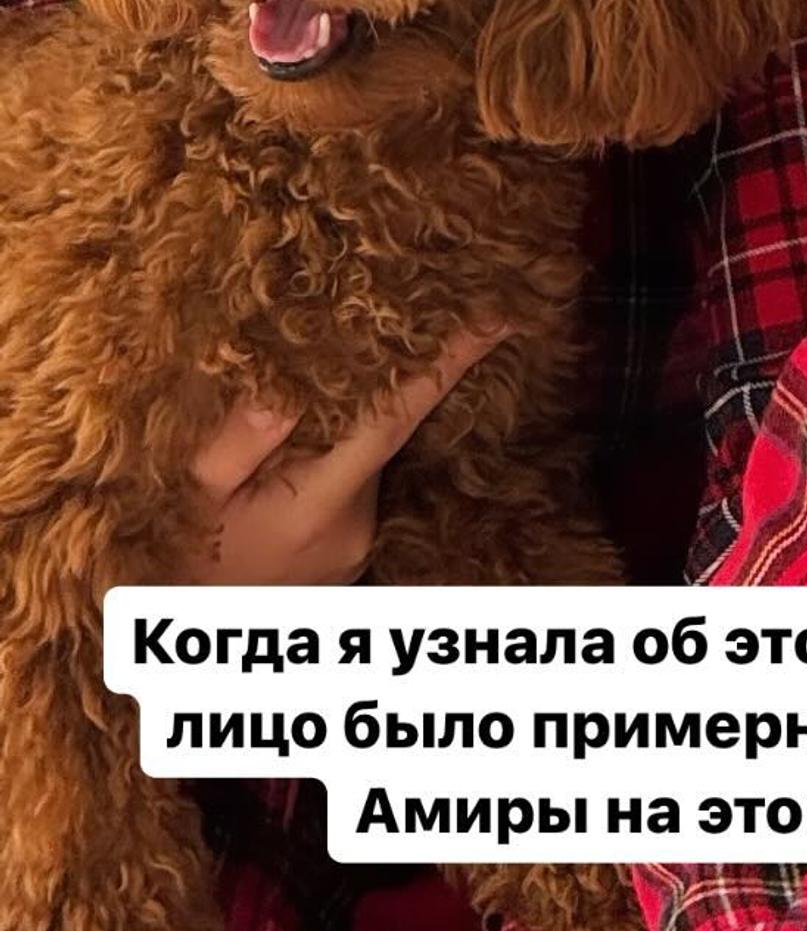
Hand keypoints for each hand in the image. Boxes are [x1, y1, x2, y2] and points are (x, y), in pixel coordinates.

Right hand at [179, 328, 506, 583]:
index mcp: (320, 507)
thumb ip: (239, 438)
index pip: (395, 421)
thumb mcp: (195, 493)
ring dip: (354, 414)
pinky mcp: (353, 544)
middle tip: (412, 304)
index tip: (497, 317)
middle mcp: (356, 524)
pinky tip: (317, 430)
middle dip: (389, 373)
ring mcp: (359, 538)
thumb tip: (280, 380)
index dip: (446, 364)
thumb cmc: (186, 558)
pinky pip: (358, 475)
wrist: (200, 626)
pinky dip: (346, 446)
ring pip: (367, 452)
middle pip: (384, 428)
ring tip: (336, 368)